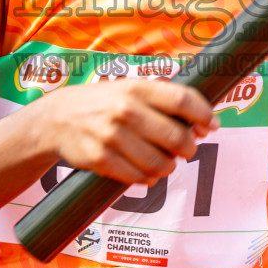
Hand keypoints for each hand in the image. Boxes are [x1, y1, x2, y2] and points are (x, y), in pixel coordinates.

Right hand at [36, 80, 218, 185]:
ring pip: (160, 163)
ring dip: (168, 167)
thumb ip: (163, 101)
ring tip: (164, 163)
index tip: (212, 125)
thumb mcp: (129, 89)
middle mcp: (125, 110)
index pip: (183, 100)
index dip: (204, 115)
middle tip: (187, 150)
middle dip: (189, 148)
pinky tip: (145, 172)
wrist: (55, 119)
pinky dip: (147, 179)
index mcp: (136, 88)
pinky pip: (138, 177)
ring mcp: (112, 136)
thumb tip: (204, 123)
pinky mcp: (100, 159)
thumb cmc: (102, 103)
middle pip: (177, 137)